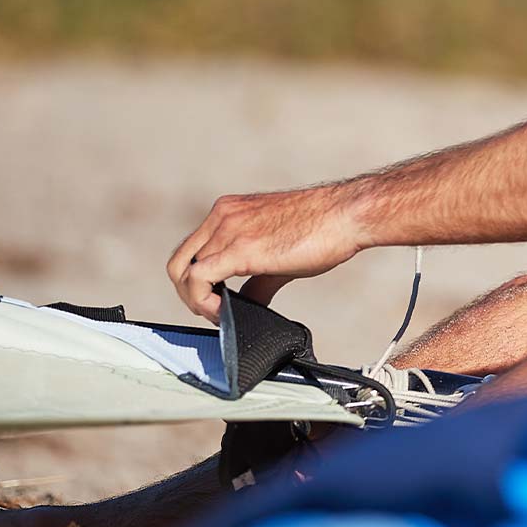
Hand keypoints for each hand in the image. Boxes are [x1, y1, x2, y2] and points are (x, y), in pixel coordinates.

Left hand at [166, 184, 367, 320]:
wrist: (348, 215)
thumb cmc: (325, 228)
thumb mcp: (280, 251)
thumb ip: (257, 279)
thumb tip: (247, 305)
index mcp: (230, 212)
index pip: (192, 249)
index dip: (197, 281)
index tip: (217, 300)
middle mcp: (223, 216)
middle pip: (178, 261)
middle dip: (188, 293)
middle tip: (213, 311)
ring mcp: (228, 230)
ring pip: (182, 272)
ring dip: (195, 301)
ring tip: (219, 314)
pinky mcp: (239, 249)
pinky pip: (198, 279)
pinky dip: (201, 302)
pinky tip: (223, 312)